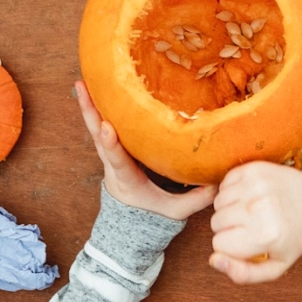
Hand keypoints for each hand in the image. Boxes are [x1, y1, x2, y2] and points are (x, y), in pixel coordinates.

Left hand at [75, 81, 215, 220]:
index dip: (112, 144)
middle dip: (90, 113)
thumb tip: (219, 182)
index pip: (118, 161)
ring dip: (89, 105)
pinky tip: (94, 87)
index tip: (106, 127)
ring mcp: (109, 157)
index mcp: (127, 180)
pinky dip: (95, 108)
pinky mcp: (111, 149)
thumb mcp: (176, 212)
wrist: (131, 220)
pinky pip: (100, 126)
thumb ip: (197, 199)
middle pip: (98, 138)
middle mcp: (112, 165)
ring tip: (83, 81)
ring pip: (95, 128)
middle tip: (81, 87)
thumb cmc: (154, 213)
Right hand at [207, 162, 301, 283]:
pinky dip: (232, 191)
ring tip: (251, 211)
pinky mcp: (254, 168)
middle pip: (216, 222)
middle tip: (251, 226)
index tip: (246, 242)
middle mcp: (259, 208)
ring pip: (218, 202)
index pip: (219, 244)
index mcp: (265, 235)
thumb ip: (242, 273)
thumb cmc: (294, 237)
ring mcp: (256, 185)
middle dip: (228, 228)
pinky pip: (224, 182)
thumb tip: (213, 261)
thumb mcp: (275, 266)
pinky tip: (250, 196)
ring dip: (229, 209)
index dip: (230, 246)